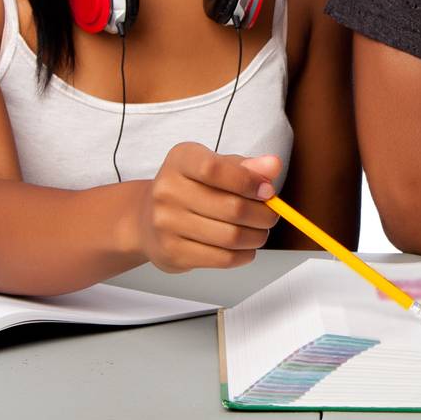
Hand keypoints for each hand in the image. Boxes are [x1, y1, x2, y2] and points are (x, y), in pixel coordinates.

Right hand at [135, 143, 280, 272]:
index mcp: (181, 160)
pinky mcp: (172, 252)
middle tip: (271, 215)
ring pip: (230, 236)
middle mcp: (167, 190)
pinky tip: (246, 248)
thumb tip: (272, 166)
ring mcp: (166, 223)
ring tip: (260, 231)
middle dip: (263, 215)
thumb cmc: (192, 188)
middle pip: (231, 208)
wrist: (148, 218)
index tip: (268, 190)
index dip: (248, 181)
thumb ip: (246, 166)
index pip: (215, 169)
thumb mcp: (217, 166)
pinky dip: (244, 255)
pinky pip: (221, 258)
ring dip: (257, 237)